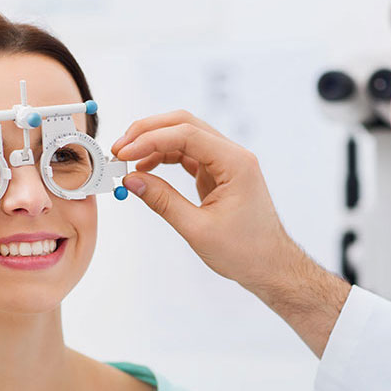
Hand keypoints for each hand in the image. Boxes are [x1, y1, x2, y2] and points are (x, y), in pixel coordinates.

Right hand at [112, 111, 349, 355]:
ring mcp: (227, 163)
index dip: (150, 139)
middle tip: (120, 149)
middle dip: (149, 132)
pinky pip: (189, 155)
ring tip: (127, 160)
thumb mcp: (197, 229)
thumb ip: (163, 201)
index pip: (187, 135)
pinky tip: (145, 169)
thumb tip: (131, 180)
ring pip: (185, 136)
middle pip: (185, 124)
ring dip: (154, 143)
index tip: (124, 153)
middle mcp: (233, 156)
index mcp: (236, 163)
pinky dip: (165, 157)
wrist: (270, 266)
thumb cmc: (244, 252)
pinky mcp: (220, 173)